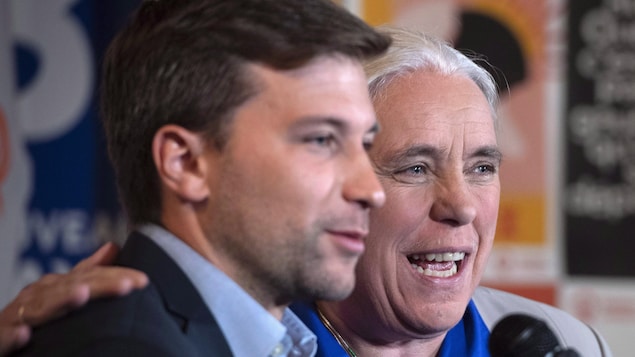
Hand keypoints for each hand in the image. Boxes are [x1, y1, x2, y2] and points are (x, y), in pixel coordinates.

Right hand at [0, 242, 147, 355]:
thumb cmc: (30, 314)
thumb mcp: (59, 293)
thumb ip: (85, 272)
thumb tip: (114, 246)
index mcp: (54, 287)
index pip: (90, 277)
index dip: (116, 277)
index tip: (143, 280)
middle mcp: (36, 296)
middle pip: (71, 287)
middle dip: (98, 285)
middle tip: (125, 285)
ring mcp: (16, 316)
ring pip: (39, 308)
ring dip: (60, 301)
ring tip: (81, 295)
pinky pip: (2, 338)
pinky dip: (11, 335)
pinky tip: (24, 333)